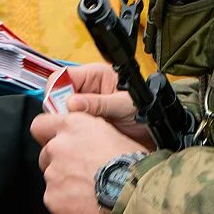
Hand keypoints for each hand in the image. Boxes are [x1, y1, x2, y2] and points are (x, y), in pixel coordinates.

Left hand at [34, 109, 146, 213]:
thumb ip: (91, 134)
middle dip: (60, 163)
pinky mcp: (53, 200)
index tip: (55, 141)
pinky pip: (56, 202)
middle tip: (82, 172)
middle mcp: (58, 148)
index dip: (47, 134)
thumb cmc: (132, 166)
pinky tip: (88, 207)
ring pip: (53, 180)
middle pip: (46, 155)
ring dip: (66, 185)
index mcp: (73, 126)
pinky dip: (68, 205)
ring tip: (91, 193)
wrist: (135, 197)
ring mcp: (52, 175)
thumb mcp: (115, 135)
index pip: (41, 124)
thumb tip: (88, 140)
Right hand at [36, 63, 153, 148]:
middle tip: (69, 122)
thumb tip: (72, 103)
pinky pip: (70, 125)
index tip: (60, 107)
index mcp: (95, 75)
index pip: (62, 76)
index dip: (56, 90)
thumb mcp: (124, 104)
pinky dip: (72, 132)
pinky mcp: (86, 122)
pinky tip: (80, 138)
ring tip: (78, 131)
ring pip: (62, 112)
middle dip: (60, 110)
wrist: (157, 130)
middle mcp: (87, 89)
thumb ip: (99, 103)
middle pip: (58, 95)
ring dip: (66, 122)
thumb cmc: (147, 109)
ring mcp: (85, 106)